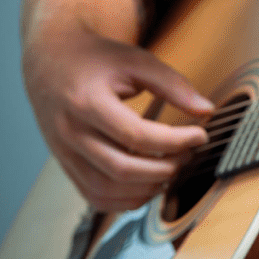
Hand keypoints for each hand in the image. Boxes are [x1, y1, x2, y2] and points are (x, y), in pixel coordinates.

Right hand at [22, 28, 213, 211]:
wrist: (52, 60)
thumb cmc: (97, 58)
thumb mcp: (136, 60)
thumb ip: (173, 85)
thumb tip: (206, 110)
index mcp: (86, 102)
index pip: (135, 135)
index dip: (174, 141)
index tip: (200, 135)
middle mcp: (70, 132)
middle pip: (121, 168)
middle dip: (165, 168)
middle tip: (189, 154)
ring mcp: (64, 153)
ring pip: (107, 190)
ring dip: (147, 188)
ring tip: (173, 169)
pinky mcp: (65, 165)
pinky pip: (94, 196)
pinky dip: (125, 200)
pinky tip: (150, 184)